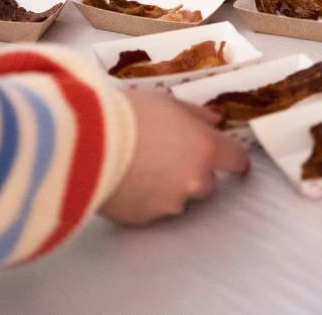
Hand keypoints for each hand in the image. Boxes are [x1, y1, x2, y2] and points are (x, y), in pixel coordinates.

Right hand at [99, 89, 248, 225]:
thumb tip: (214, 121)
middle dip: (192, 172)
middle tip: (165, 155)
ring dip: (167, 186)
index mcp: (205, 149)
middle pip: (206, 182)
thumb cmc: (127, 113)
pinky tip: (123, 180)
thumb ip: (195, 115)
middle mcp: (194, 181)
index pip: (236, 159)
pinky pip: (150, 208)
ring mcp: (169, 204)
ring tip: (137, 167)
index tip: (229, 159)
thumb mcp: (165, 102)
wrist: (86, 142)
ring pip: (178, 198)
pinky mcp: (143, 219)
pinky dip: (142, 198)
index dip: (233, 158)